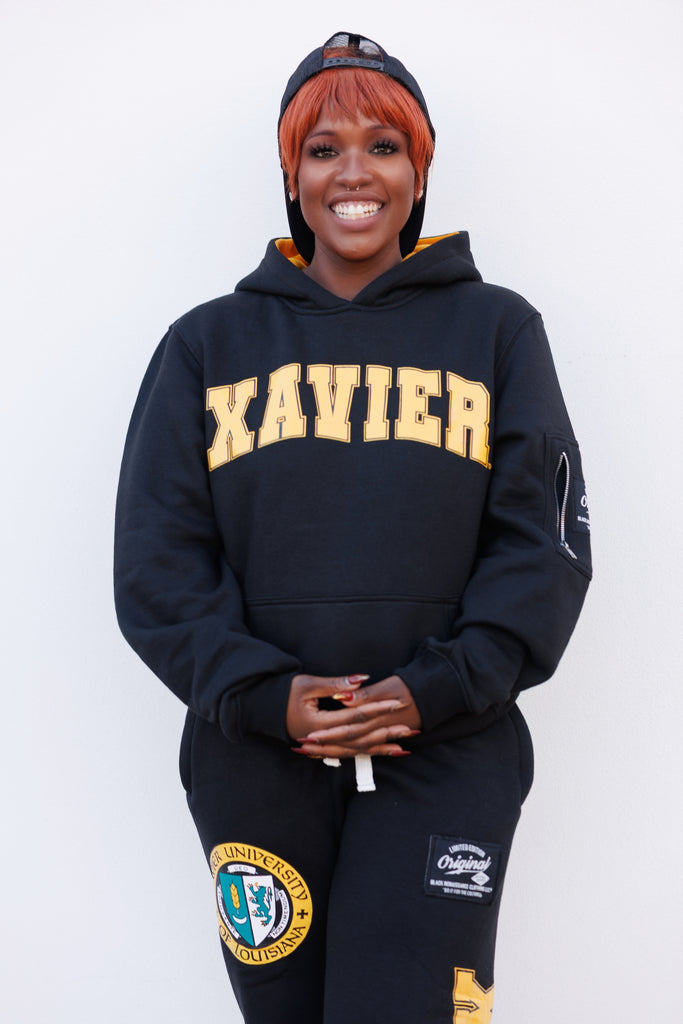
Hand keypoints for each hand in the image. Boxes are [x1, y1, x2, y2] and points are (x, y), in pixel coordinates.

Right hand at [288, 673, 420, 758]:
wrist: (263, 708)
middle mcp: (321, 740)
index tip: (396, 702)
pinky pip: (349, 751)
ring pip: (356, 749)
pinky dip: (368, 751)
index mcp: (317, 724)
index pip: (354, 717)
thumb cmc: (283, 691)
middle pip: (359, 738)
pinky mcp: (323, 746)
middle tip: (409, 729)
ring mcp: (321, 746)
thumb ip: (335, 684)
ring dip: (380, 747)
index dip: (376, 710)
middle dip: (385, 733)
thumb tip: (361, 680)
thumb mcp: (307, 683)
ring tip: (403, 746)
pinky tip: (383, 751)